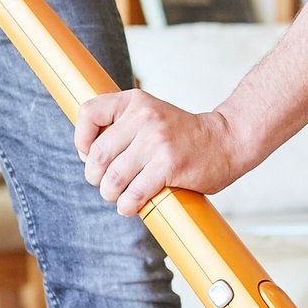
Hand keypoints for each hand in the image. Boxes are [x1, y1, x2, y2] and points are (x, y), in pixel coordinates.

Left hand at [75, 89, 250, 216]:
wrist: (227, 140)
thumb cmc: (184, 135)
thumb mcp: (152, 116)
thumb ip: (122, 127)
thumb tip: (85, 154)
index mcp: (135, 102)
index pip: (88, 113)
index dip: (80, 140)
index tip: (89, 155)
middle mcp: (144, 117)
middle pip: (97, 155)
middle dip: (96, 177)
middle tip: (107, 185)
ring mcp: (156, 141)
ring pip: (113, 178)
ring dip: (111, 194)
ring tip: (119, 197)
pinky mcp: (168, 165)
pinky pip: (134, 193)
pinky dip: (128, 205)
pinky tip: (132, 205)